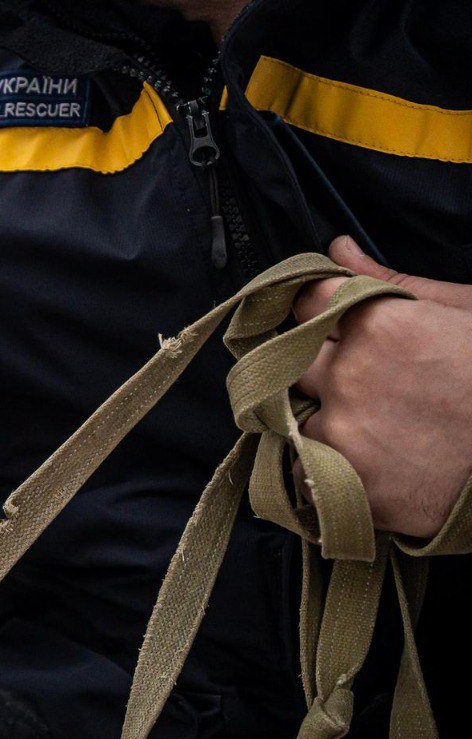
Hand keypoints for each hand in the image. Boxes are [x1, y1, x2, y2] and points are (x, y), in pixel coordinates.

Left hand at [292, 235, 471, 537]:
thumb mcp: (464, 313)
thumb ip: (392, 280)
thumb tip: (339, 247)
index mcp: (380, 323)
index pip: (306, 301)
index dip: (318, 312)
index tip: (333, 326)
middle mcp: (350, 374)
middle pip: (290, 361)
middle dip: (317, 369)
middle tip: (362, 385)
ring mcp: (342, 432)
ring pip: (293, 419)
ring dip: (321, 423)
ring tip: (376, 432)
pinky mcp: (344, 485)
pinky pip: (301, 474)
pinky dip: (323, 473)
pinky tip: (370, 468)